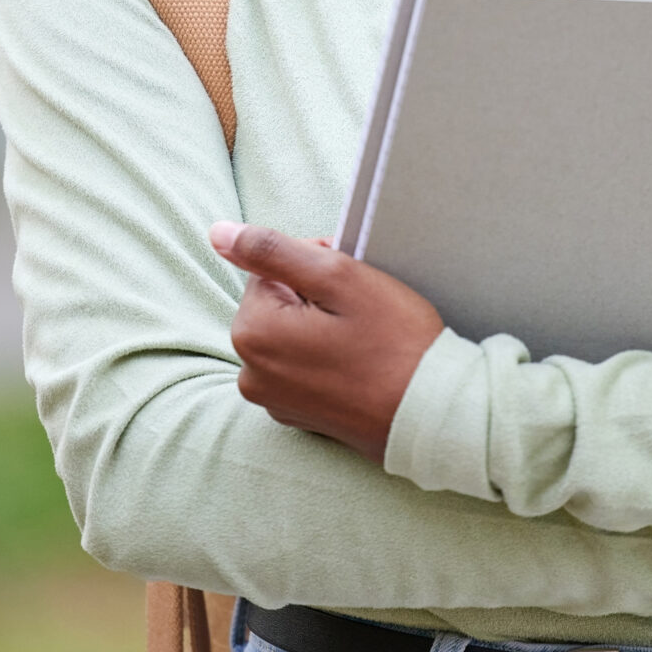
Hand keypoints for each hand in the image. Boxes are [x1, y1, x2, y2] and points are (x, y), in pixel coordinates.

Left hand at [210, 221, 444, 463]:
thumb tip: (218, 233)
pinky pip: (302, 368)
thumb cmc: (394, 342)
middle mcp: (251, 373)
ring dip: (321, 329)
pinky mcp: (297, 417)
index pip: (271, 270)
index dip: (315, 268)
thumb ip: (272, 249)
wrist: (433, 413)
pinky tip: (360, 365)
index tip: (353, 286)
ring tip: (363, 341)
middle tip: (362, 313)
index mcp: (252, 332)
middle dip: (316, 299)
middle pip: (277, 304)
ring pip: (290, 336)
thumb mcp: (337, 277)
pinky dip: (326, 360)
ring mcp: (273, 400)